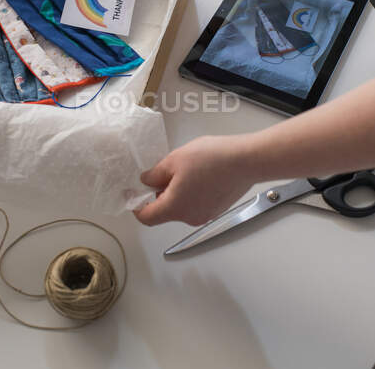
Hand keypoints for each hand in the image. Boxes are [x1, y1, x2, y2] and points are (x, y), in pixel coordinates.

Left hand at [134, 135, 255, 226]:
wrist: (246, 160)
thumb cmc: (213, 159)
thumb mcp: (174, 160)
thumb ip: (155, 174)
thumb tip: (146, 181)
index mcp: (174, 207)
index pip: (146, 217)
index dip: (135, 206)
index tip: (131, 193)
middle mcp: (189, 217)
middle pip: (164, 211)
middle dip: (158, 192)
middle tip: (162, 170)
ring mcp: (205, 214)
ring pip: (180, 206)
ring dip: (175, 191)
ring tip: (184, 167)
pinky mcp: (216, 208)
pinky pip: (195, 203)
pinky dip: (190, 192)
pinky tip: (199, 172)